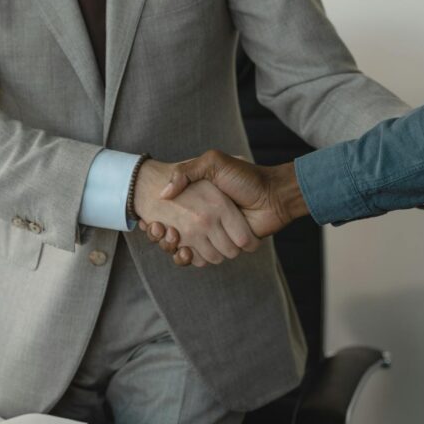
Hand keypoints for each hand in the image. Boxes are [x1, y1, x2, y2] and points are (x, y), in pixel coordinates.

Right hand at [134, 159, 260, 266]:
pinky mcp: (224, 248)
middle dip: (163, 236)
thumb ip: (188, 171)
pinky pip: (200, 260)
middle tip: (156, 228)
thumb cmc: (246, 177)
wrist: (273, 194)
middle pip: (172, 236)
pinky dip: (189, 258)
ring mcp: (213, 235)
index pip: (168, 216)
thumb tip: (163, 194)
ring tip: (170, 236)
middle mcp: (204, 219)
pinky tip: (183, 250)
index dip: (156, 222)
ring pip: (184, 250)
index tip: (149, 221)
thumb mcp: (214, 163)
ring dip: (173, 248)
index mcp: (199, 201)